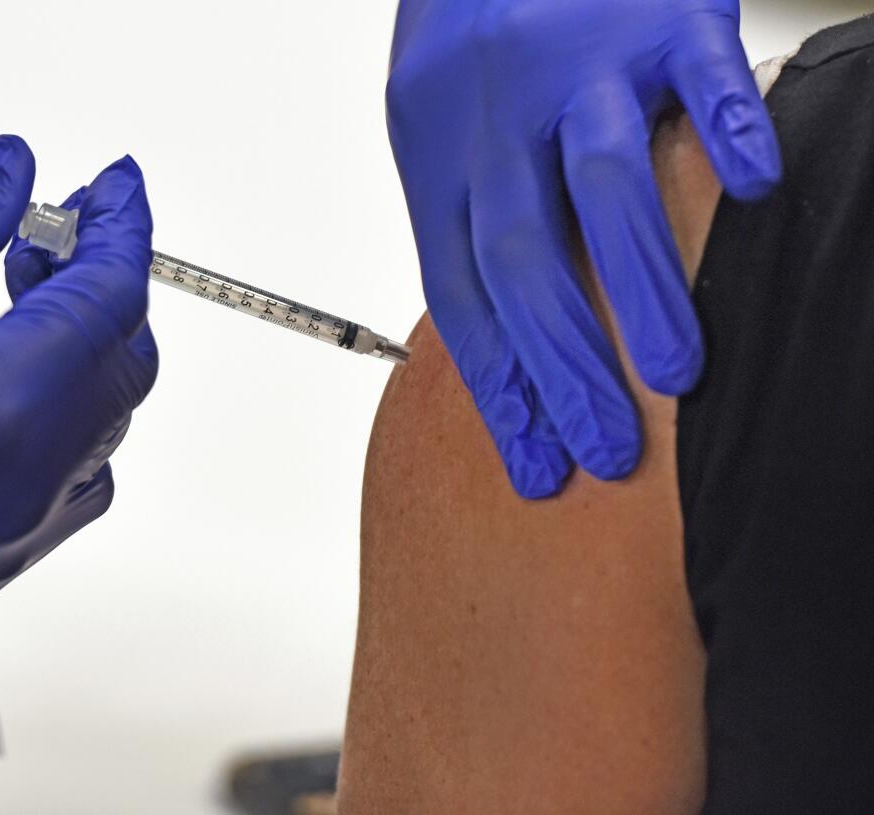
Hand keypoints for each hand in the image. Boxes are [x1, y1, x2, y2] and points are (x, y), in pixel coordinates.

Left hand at [388, 0, 778, 497]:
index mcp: (440, 152)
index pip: (462, 293)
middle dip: (565, 368)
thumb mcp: (445, 133)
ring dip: (643, 286)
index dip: (500, 384)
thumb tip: (507, 348)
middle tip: (606, 449)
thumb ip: (473, 227)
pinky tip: (755, 192)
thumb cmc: (479, 37)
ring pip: (604, 182)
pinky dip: (729, 132)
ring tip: (676, 375)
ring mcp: (579, 61)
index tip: (535, 462)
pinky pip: (701, 75)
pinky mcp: (658, 12)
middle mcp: (499, 112)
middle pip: (522, 258)